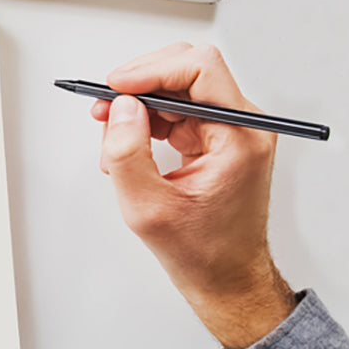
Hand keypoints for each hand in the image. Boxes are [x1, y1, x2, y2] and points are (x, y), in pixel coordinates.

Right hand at [92, 43, 295, 348]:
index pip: (200, 69)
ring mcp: (229, 129)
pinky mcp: (214, 136)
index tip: (117, 86)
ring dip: (137, 104)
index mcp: (240, 137)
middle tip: (106, 105)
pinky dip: (145, 120)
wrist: (226, 279)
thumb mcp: (148, 208)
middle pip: (187, 69)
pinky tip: (127, 145)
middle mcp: (242, 125)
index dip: (153, 69)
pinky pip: (175, 109)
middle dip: (140, 83)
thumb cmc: (201, 252)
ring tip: (112, 137)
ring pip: (176, 87)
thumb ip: (127, 152)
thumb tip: (119, 107)